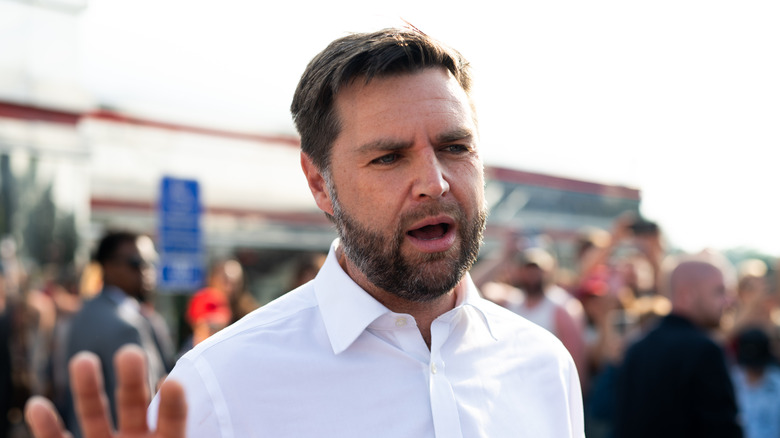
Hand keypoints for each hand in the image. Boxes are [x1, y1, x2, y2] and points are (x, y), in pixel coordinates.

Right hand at [25, 344, 186, 437]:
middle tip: (131, 352)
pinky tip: (39, 405)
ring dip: (88, 389)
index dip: (173, 406)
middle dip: (132, 381)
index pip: (173, 422)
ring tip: (84, 360)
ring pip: (94, 415)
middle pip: (134, 406)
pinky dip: (48, 426)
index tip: (173, 383)